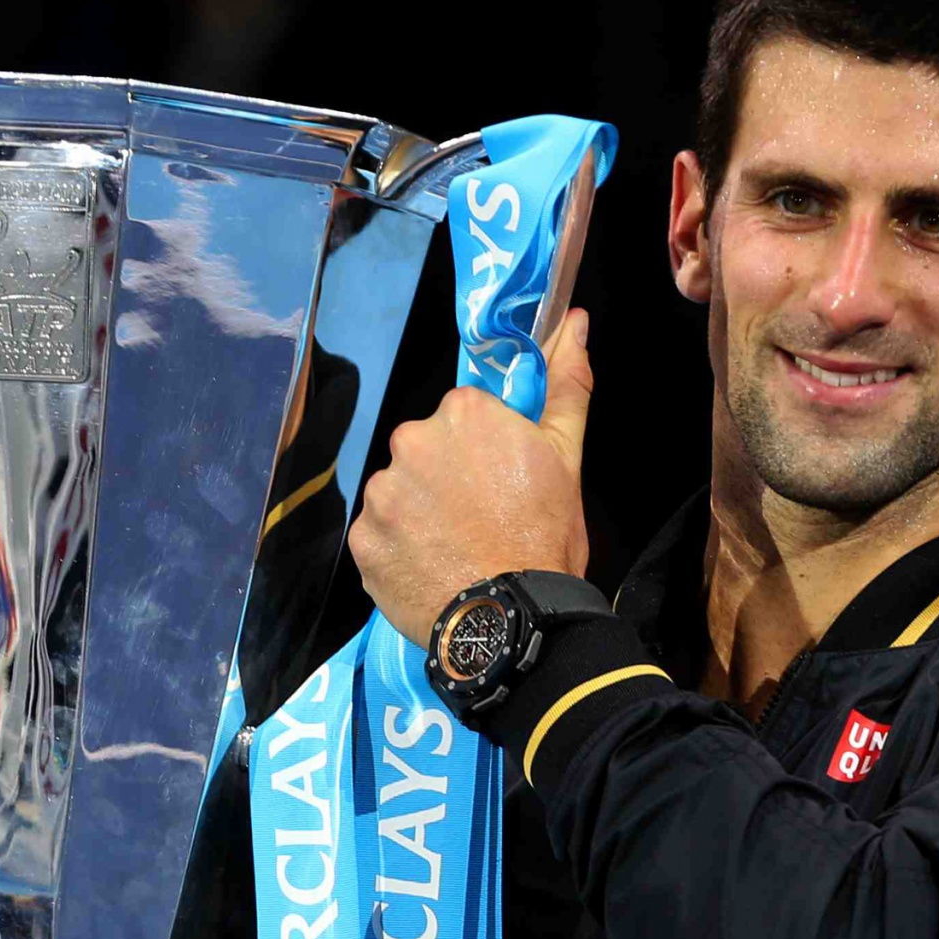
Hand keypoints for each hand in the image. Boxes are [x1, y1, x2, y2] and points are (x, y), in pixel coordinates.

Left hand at [348, 309, 592, 647]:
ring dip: (420, 515)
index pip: (465, 419)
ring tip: (455, 551)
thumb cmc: (545, 536)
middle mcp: (410, 441)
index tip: (503, 484)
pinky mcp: (363, 541)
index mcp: (462, 413)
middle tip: (482, 522)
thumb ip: (567, 384)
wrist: (514, 620)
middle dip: (447, 480)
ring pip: (400, 494)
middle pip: (426, 452)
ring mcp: (382, 494)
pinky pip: (379, 537)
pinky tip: (432, 570)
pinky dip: (400, 551)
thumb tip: (576, 319)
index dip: (486, 452)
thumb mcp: (567, 457)